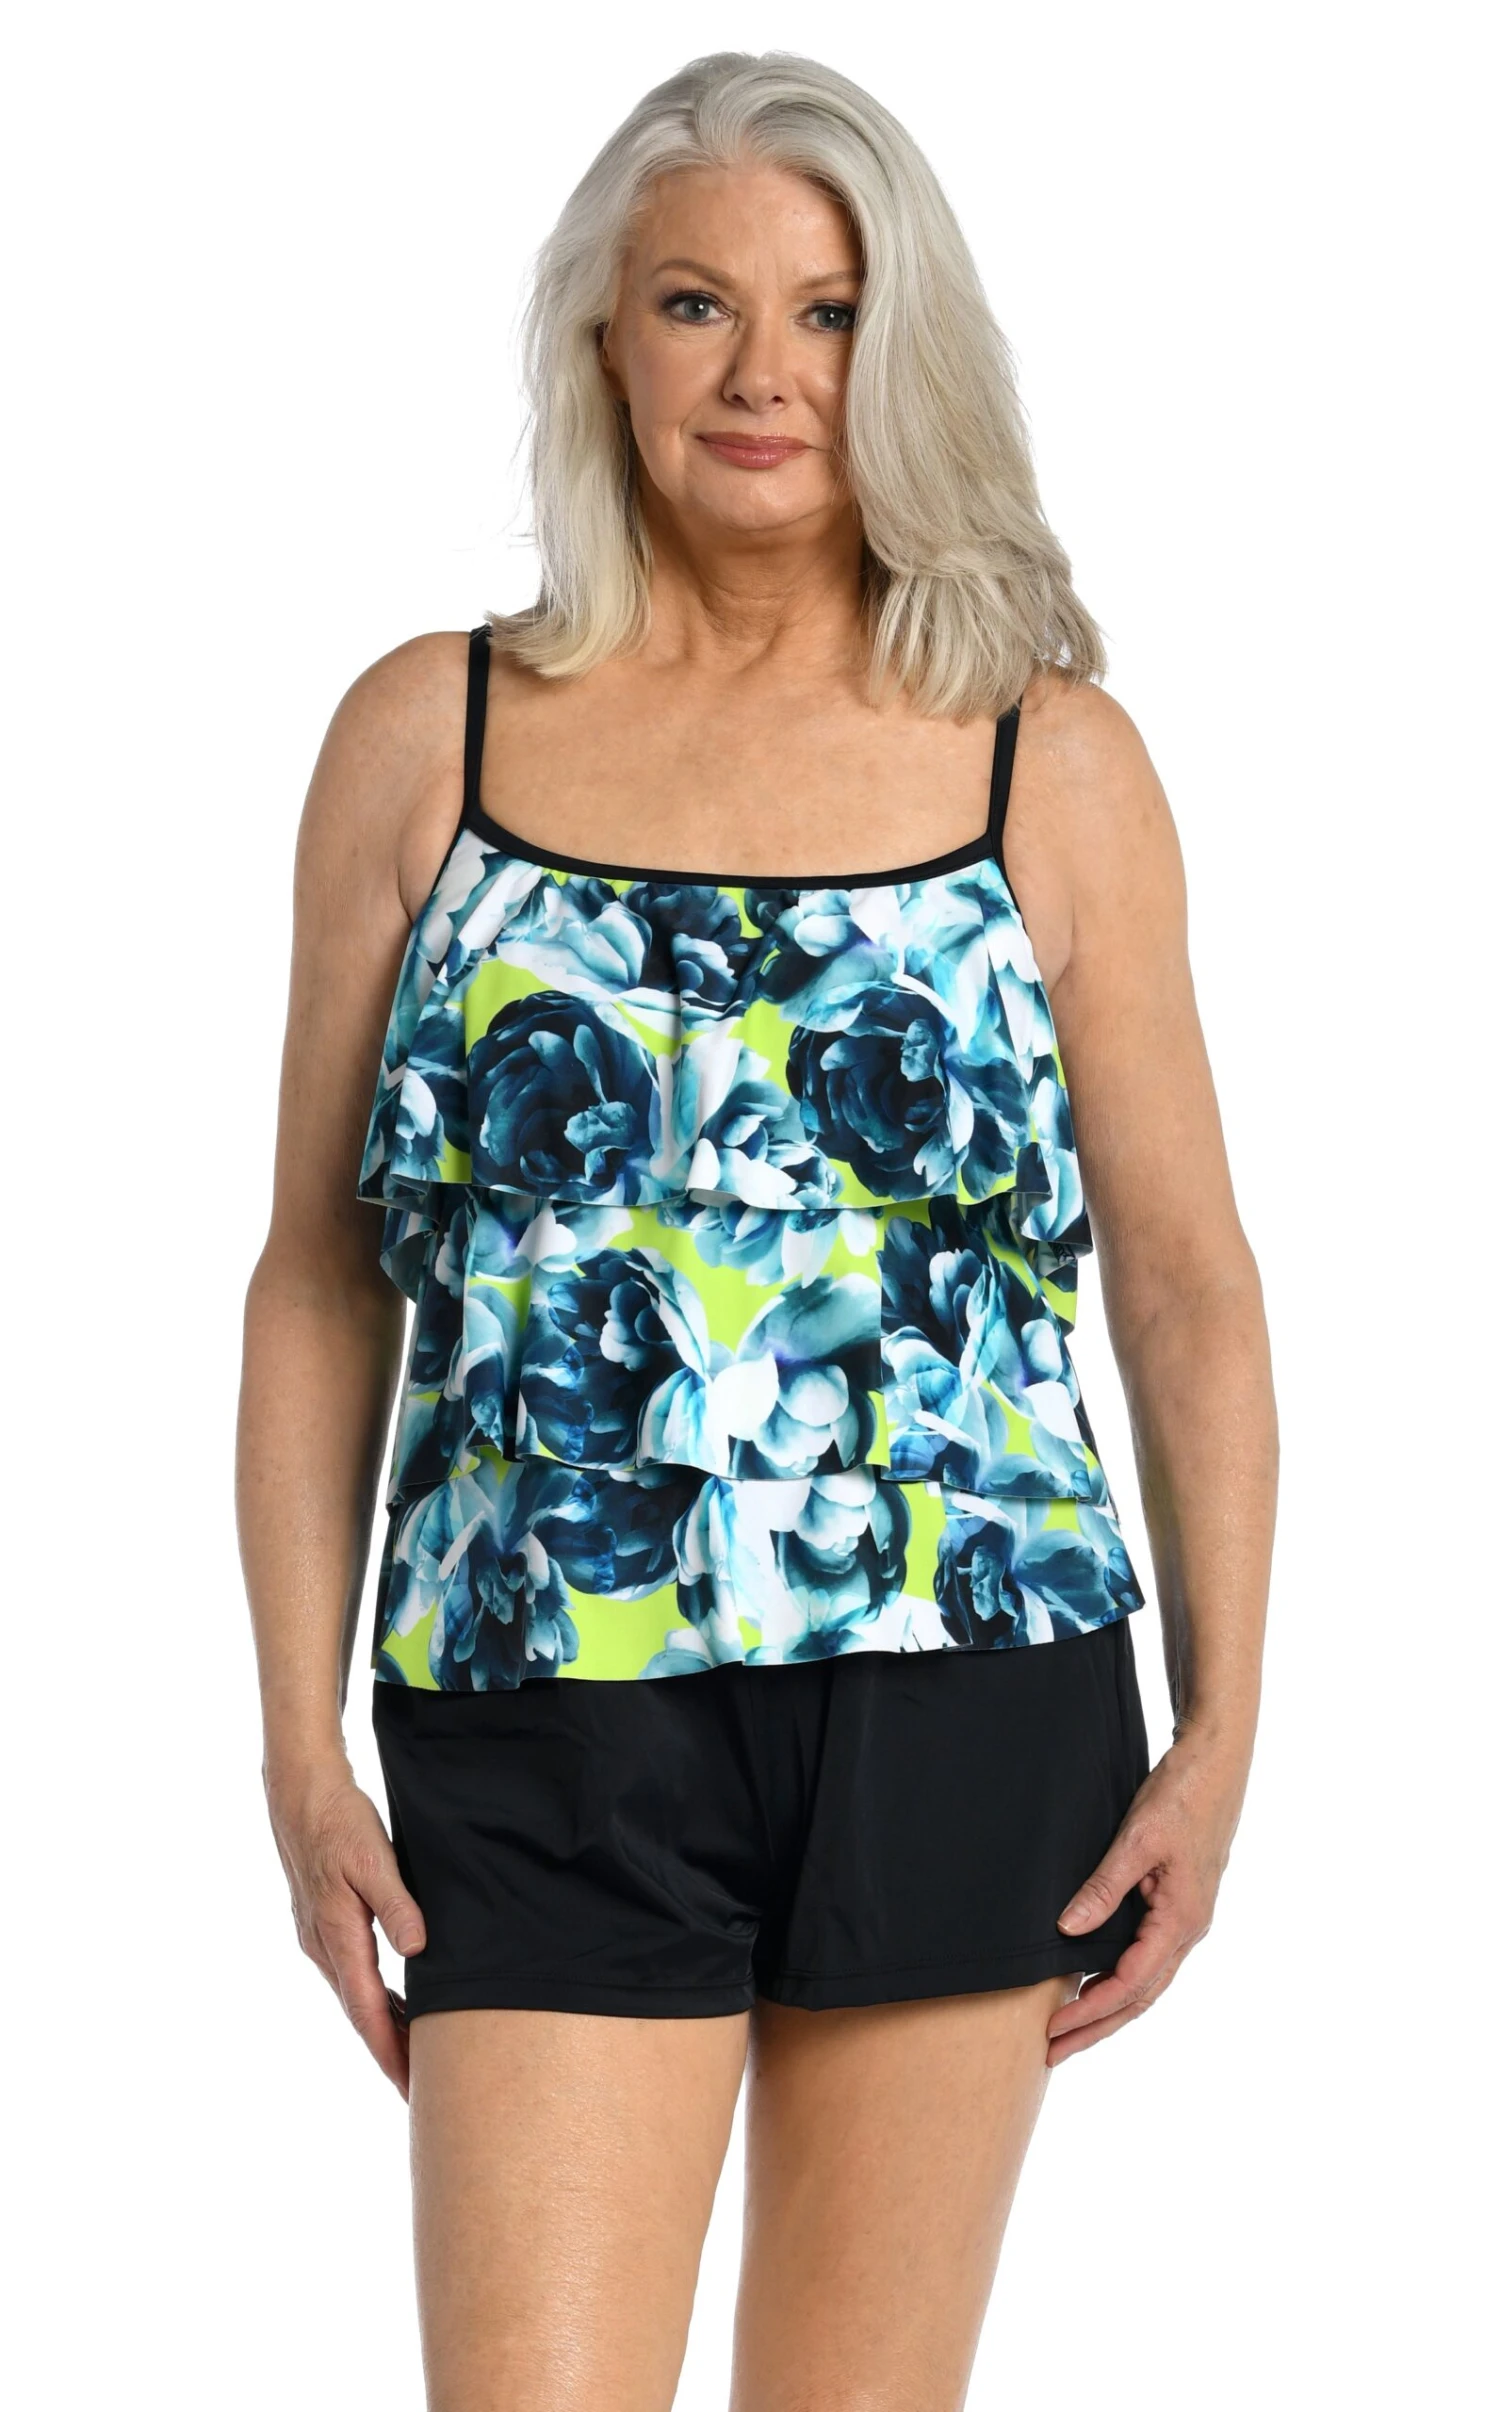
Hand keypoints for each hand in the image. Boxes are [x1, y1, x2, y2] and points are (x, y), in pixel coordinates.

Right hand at [266, 1759, 426, 2098]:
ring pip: (356, 1996)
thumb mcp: (374, 1858)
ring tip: (416, 2056)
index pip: (367, 2010)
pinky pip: (352, 1975)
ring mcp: (319, 1938)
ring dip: (384, 2026)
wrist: (301, 1794)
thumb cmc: (340, 1822)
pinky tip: (396, 2003)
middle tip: (422, 2090)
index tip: (409, 2086)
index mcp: (338, 1936)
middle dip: (389, 2051)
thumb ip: (397, 1904)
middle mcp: (324, 1947)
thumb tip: (417, 1949)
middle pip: (361, 2013)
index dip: (390, 2050)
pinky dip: (374, 1998)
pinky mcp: (323, 1925)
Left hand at [1045, 1728, 1248, 2066]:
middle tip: (1053, 2053)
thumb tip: (1067, 1931)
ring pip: (1147, 1981)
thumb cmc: (1182, 1794)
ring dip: (1109, 2007)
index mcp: (1181, 1920)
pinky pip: (1150, 1957)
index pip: (1130, 1984)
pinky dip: (1122, 1978)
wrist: (1217, 1762)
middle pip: (1140, 1997)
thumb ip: (1103, 1888)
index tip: (1054, 2030)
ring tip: (1070, 2028)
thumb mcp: (1136, 1840)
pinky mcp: (1181, 1903)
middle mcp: (1189, 1929)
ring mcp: (1188, 1918)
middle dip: (1097, 2027)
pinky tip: (1097, 1980)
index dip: (1090, 2011)